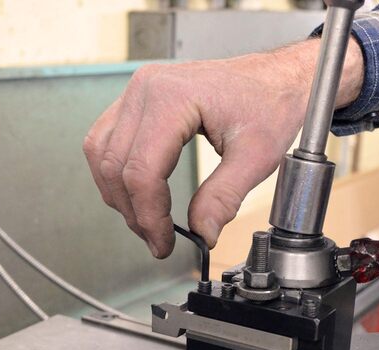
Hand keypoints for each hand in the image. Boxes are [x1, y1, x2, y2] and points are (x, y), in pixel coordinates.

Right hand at [84, 38, 363, 257]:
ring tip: (147, 221)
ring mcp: (137, 92)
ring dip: (119, 195)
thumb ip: (224, 198)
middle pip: (115, 167)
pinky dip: (116, 173)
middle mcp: (145, 90)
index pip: (142, 172)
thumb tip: (202, 234)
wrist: (277, 77)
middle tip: (157, 240)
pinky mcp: (138, 101)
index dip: (149, 217)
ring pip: (101, 155)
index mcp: (172, 98)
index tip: (164, 243)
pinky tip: (137, 192)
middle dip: (134, 212)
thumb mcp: (256, 157)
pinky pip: (106, 142)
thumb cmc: (271, 103)